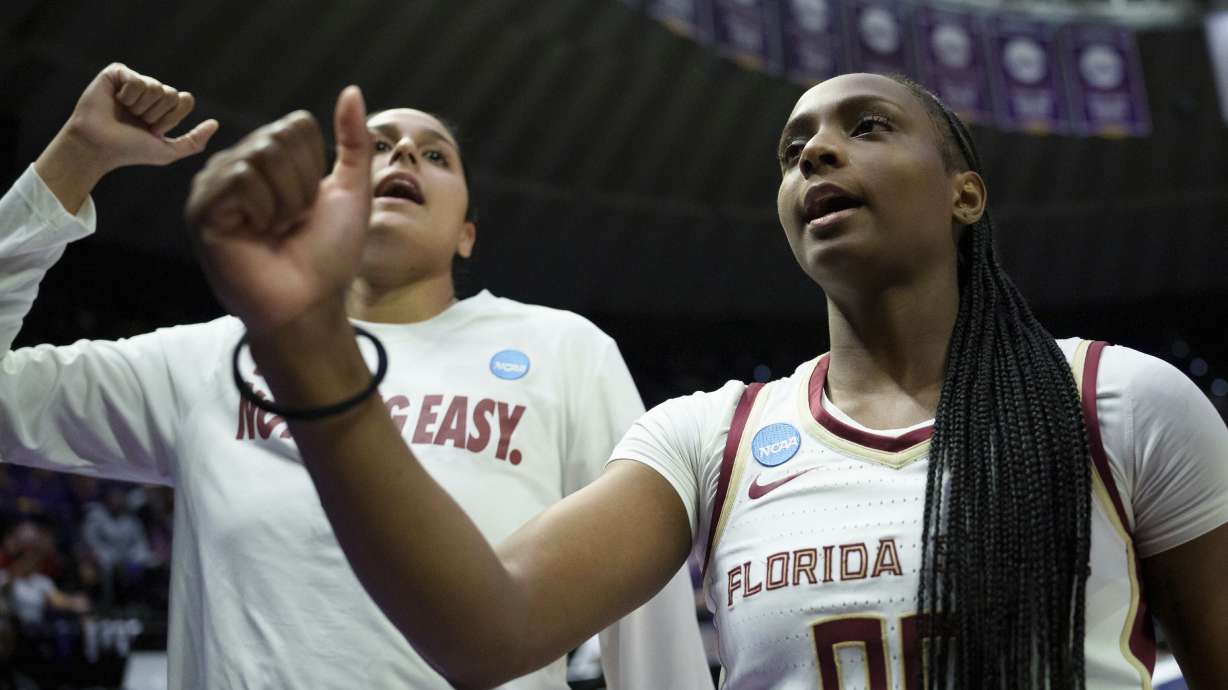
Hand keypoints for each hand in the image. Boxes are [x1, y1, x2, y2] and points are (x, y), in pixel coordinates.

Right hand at [35, 63, 218, 211]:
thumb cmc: (130, 150)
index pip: (185, 100)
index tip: (154, 130)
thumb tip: (215, 123)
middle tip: (136, 122)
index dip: (171, 118)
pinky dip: (127, 96)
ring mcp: (133, 81)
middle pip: (172, 94)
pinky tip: (114, 101)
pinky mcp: (116, 73)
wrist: (98, 146)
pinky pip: (136, 80)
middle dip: (156, 114)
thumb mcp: (167, 151)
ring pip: (156, 86)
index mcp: (163, 108)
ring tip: (124, 113)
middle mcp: (150, 93)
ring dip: (141, 107)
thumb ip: (194, 141)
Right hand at [185, 86, 371, 335]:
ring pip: (262, 155)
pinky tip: (257, 234)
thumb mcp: (352, 190)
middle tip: (292, 222)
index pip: (296, 126)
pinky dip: (265, 209)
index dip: (316, 168)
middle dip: (302, 186)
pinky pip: (241, 179)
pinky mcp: (202, 208)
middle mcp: (237, 164)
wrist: (310, 302)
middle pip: (280, 138)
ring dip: (287, 201)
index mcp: (268, 159)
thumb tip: (351, 91)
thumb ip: (354, 142)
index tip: (311, 207)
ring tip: (276, 230)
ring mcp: (215, 184)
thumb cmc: (328, 253)